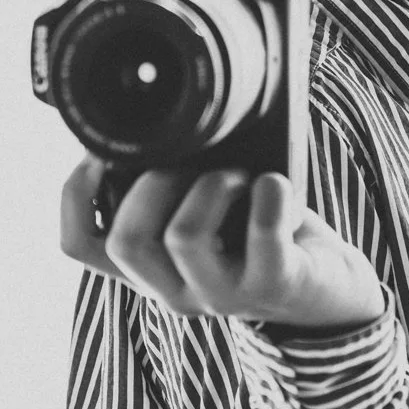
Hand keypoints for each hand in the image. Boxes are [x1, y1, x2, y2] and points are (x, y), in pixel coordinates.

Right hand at [60, 159, 385, 331]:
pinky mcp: (276, 285)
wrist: (332, 290)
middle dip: (151, 181)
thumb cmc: (264, 235)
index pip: (78, 245)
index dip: (76, 193)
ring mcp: (224, 294)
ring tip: (240, 175)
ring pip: (182, 236)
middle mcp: (176, 289)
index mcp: (150, 268)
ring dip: (211, 183)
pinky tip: (275, 184)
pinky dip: (267, 196)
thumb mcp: (207, 212)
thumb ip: (173, 183)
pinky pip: (261, 237)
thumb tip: (149, 114)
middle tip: (192, 161)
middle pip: (124, 241)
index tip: (101, 151)